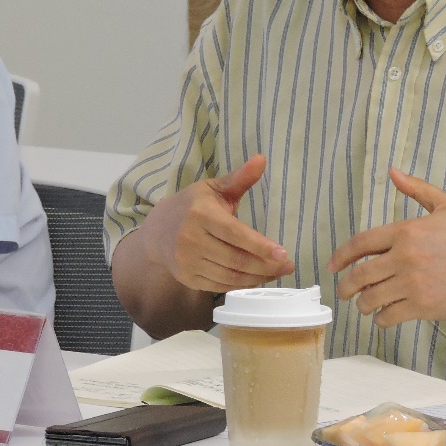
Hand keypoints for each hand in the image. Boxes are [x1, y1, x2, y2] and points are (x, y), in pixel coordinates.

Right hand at [144, 154, 292, 292]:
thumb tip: (262, 159)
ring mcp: (188, 262)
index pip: (234, 233)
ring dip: (258, 277)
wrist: (157, 230)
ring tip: (278, 272)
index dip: (260, 246)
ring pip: (230, 277)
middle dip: (266, 265)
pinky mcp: (188, 278)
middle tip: (288, 265)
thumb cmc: (193, 206)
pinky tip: (258, 278)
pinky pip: (220, 286)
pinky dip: (242, 284)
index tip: (283, 253)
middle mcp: (192, 240)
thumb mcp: (214, 188)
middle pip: (235, 259)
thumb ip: (239, 178)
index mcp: (201, 214)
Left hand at [328, 168, 445, 326]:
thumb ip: (417, 189)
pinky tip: (384, 315)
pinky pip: (388, 316)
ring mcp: (413, 284)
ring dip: (362, 305)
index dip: (340, 257)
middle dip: (345, 287)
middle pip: (359, 276)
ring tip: (365, 304)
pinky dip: (381, 319)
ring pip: (370, 299)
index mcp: (407, 231)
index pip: (360, 244)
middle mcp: (405, 257)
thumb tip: (394, 173)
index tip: (333, 266)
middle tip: (344, 292)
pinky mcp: (423, 307)